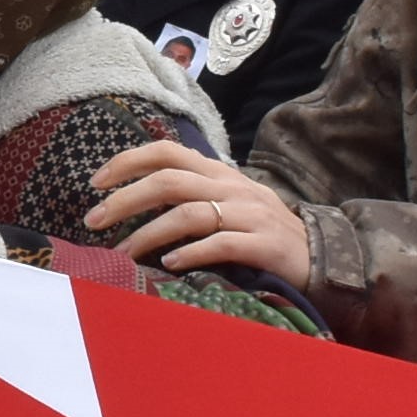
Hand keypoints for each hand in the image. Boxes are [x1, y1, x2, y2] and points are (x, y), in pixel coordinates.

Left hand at [83, 137, 312, 284]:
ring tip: (124, 253)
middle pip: (170, 181)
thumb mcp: (228, 205)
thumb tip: (137, 199)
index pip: (169, 152)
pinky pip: (223, 243)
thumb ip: (192, 197)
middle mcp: (234, 188)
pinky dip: (192, 253)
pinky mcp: (266, 245)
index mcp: (220, 174)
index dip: (129, 162)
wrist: (322, 258)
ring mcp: (251, 215)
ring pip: (190, 213)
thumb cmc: (263, 234)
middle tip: (93, 221)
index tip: (95, 182)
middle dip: (125, 199)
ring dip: (149, 233)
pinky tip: (169, 264)